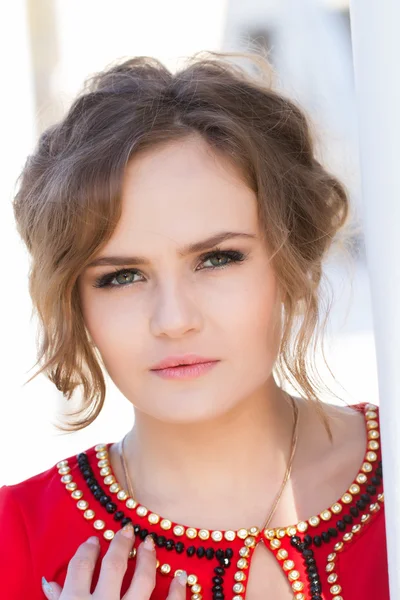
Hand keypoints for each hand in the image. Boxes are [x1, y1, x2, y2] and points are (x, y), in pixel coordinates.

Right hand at [41, 523, 187, 598]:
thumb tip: (50, 584)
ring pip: (142, 579)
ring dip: (148, 559)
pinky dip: (177, 591)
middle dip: (121, 544)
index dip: (88, 550)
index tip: (94, 541)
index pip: (81, 566)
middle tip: (128, 531)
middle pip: (113, 564)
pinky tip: (180, 576)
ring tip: (150, 545)